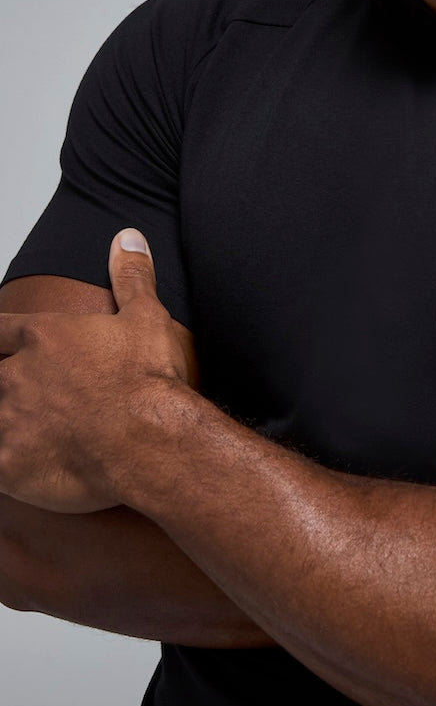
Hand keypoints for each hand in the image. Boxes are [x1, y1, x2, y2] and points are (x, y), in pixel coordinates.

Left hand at [0, 230, 187, 512]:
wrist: (151, 438)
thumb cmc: (148, 381)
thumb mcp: (146, 317)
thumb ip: (131, 277)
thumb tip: (127, 237)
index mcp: (43, 337)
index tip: (1, 346)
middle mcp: (17, 375)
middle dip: (3, 384)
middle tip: (17, 393)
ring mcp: (8, 420)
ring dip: (4, 420)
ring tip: (18, 428)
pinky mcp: (8, 464)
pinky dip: (4, 464)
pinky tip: (12, 467)